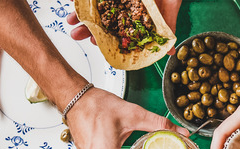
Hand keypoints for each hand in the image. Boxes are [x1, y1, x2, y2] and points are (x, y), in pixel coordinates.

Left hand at [67, 0, 182, 42]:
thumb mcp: (169, 6)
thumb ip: (167, 25)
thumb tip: (169, 52)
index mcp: (135, 15)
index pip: (119, 32)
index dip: (106, 39)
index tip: (96, 43)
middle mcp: (123, 6)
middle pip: (102, 21)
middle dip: (87, 29)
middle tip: (76, 35)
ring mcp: (114, 0)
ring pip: (95, 8)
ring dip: (81, 13)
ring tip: (70, 19)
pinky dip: (81, 0)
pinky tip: (71, 1)